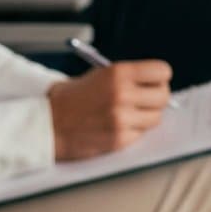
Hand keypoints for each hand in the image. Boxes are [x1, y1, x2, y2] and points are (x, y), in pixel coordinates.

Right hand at [48, 60, 171, 160]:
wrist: (46, 125)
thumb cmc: (69, 100)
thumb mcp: (98, 75)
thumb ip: (126, 77)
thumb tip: (152, 82)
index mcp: (119, 73)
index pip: (162, 71)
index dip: (160, 78)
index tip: (154, 82)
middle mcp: (123, 95)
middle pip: (164, 96)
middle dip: (156, 98)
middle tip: (146, 101)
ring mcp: (122, 119)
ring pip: (156, 118)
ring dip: (146, 117)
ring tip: (129, 115)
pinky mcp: (119, 140)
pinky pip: (140, 135)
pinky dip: (133, 132)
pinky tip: (117, 128)